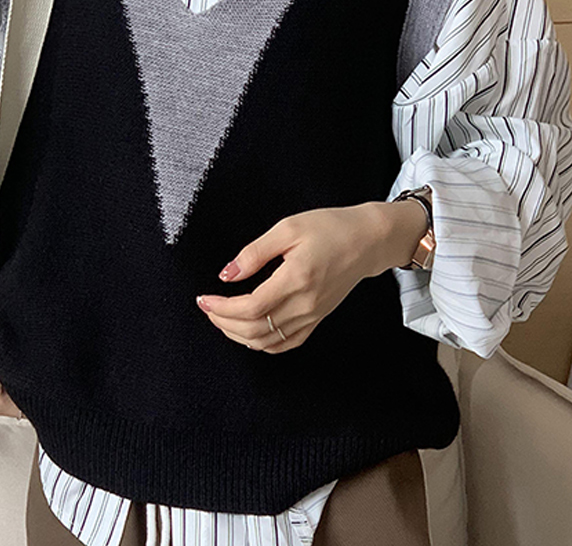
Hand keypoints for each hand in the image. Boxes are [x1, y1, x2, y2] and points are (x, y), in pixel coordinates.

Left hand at [195, 200, 427, 353]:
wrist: (368, 241)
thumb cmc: (330, 228)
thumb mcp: (288, 228)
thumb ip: (254, 253)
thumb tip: (227, 274)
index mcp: (296, 279)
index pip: (250, 307)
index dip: (221, 307)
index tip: (203, 298)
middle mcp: (305, 304)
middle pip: (255, 330)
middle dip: (224, 322)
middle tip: (207, 307)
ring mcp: (313, 315)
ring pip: (268, 342)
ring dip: (238, 335)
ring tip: (221, 318)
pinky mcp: (317, 319)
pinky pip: (286, 343)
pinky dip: (262, 343)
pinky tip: (247, 331)